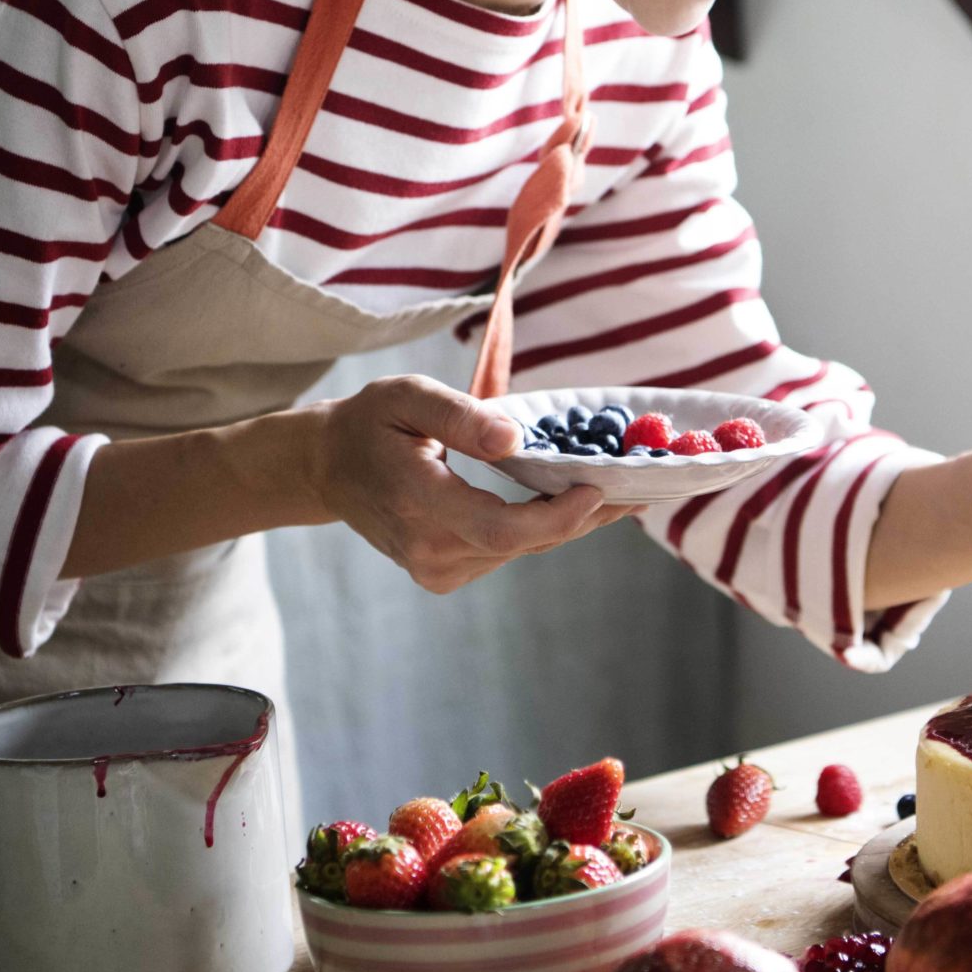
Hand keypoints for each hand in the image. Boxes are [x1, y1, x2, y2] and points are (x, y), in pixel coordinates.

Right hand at [308, 375, 634, 592]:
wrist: (327, 468)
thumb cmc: (371, 422)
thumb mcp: (408, 397)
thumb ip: (460, 416)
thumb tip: (516, 440)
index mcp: (417, 501)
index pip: (501, 527)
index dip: (559, 515)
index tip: (601, 487)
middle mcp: (428, 549)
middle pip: (524, 542)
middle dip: (585, 516)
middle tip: (643, 489)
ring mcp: (435, 569)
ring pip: (521, 549)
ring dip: (570, 521)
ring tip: (619, 489)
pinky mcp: (444, 574)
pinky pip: (507, 551)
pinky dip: (542, 527)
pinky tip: (572, 500)